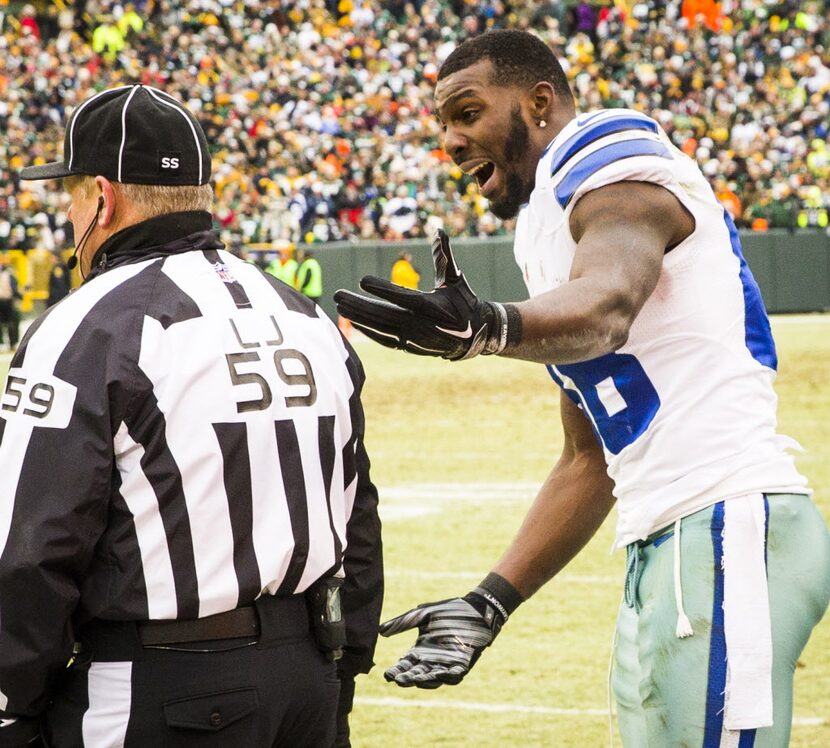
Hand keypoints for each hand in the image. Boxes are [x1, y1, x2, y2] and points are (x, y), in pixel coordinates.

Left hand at [334, 230, 515, 359]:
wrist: (475, 334)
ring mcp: (415, 338)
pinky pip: (385, 339)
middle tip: (337, 294)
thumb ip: (444, 256)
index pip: (403, 297)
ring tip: (340, 305)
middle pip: (385, 315)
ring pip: (381, 328)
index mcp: (433, 307)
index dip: (383, 289)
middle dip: (359, 305)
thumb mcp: (455, 278)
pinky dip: (369, 331)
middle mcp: (422, 325)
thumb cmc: (463, 301)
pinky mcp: (411, 346)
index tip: (363, 280)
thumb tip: (439, 230)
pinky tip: (353, 321)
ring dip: (358, 317)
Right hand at [379, 590, 505, 688]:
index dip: (396, 671)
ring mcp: (448, 663)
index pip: (405, 664)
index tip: (387, 675)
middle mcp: (432, 660)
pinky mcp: (464, 663)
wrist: (476, 608)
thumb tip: (380, 631)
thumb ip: (403, 623)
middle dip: (408, 679)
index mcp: (421, 650)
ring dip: (426, 681)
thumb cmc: (449, 611)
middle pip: (417, 674)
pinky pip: (455, 675)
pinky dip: (449, 677)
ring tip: (416, 681)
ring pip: (434, 678)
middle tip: (399, 681)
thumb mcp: (422, 615)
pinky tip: (441, 675)